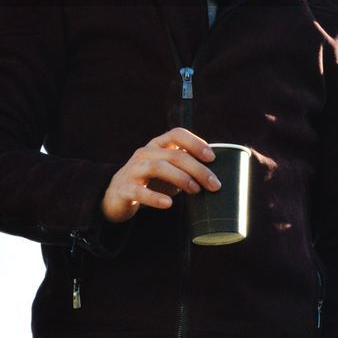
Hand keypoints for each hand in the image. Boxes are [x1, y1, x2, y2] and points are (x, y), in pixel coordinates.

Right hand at [101, 127, 222, 223]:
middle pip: (173, 154)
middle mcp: (145, 153)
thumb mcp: (168, 171)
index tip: (212, 157)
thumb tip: (221, 174)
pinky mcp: (124, 189)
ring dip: (181, 178)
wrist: (116, 198)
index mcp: (157, 145)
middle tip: (214, 184)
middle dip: (197, 168)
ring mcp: (133, 169)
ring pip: (158, 167)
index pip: (177, 133)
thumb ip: (187, 168)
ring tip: (196, 191)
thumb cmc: (150, 182)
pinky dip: (155, 197)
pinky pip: (140, 191)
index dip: (196, 142)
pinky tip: (168, 204)